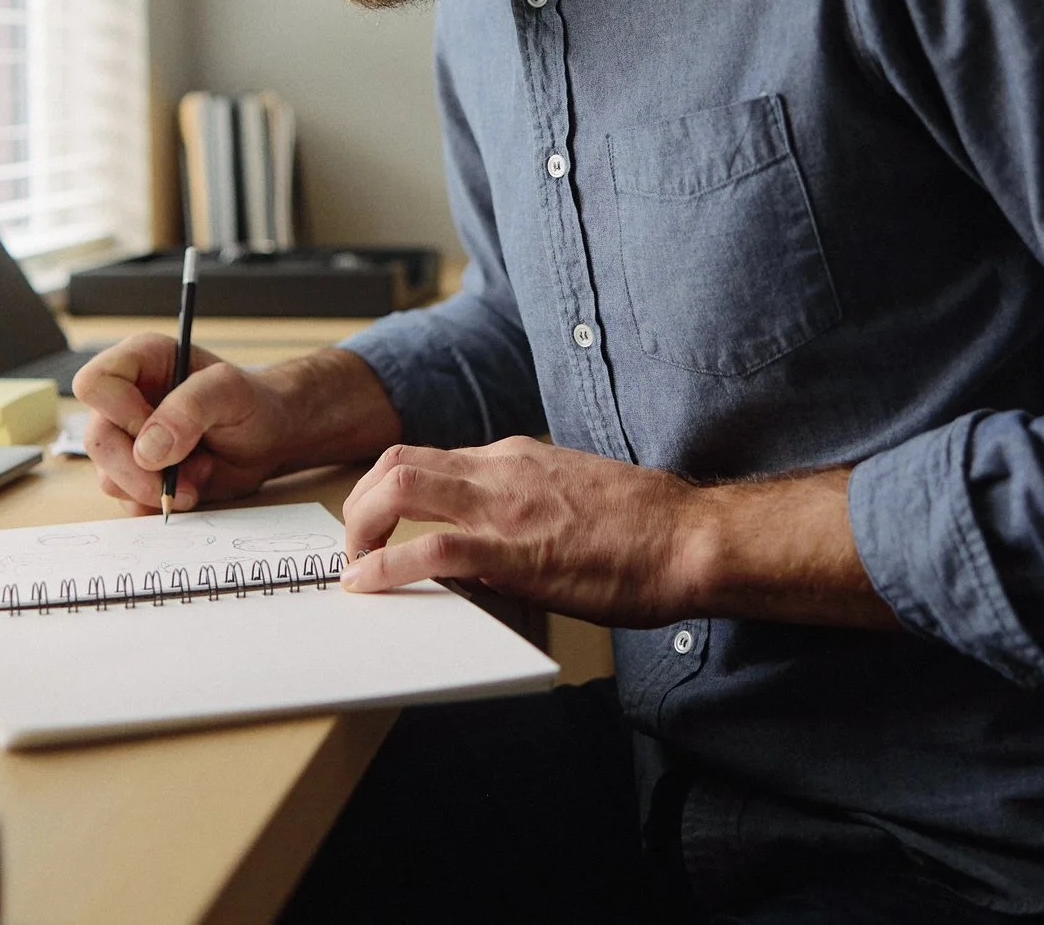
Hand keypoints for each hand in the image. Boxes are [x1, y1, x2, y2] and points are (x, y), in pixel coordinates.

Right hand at [72, 343, 405, 514]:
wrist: (270, 440)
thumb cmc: (253, 404)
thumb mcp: (230, 392)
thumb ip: (190, 408)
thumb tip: (148, 449)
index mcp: (140, 362)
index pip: (94, 384)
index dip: (121, 413)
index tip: (160, 432)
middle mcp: (125, 399)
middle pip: (97, 440)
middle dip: (139, 469)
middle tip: (180, 476)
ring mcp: (129, 439)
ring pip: (108, 476)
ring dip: (156, 487)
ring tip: (198, 472)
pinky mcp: (138, 473)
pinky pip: (127, 499)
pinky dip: (160, 502)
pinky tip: (191, 486)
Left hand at [340, 437, 896, 630]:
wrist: (689, 538)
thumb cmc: (647, 526)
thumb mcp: (574, 493)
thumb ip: (528, 500)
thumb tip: (497, 531)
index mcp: (516, 456)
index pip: (430, 458)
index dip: (390, 491)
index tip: (378, 521)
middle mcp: (499, 469)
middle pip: (396, 462)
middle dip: (359, 504)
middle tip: (354, 546)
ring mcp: (502, 505)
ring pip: (397, 487)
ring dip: (359, 528)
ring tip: (355, 566)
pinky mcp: (511, 549)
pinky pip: (427, 548)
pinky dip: (384, 566)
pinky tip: (369, 586)